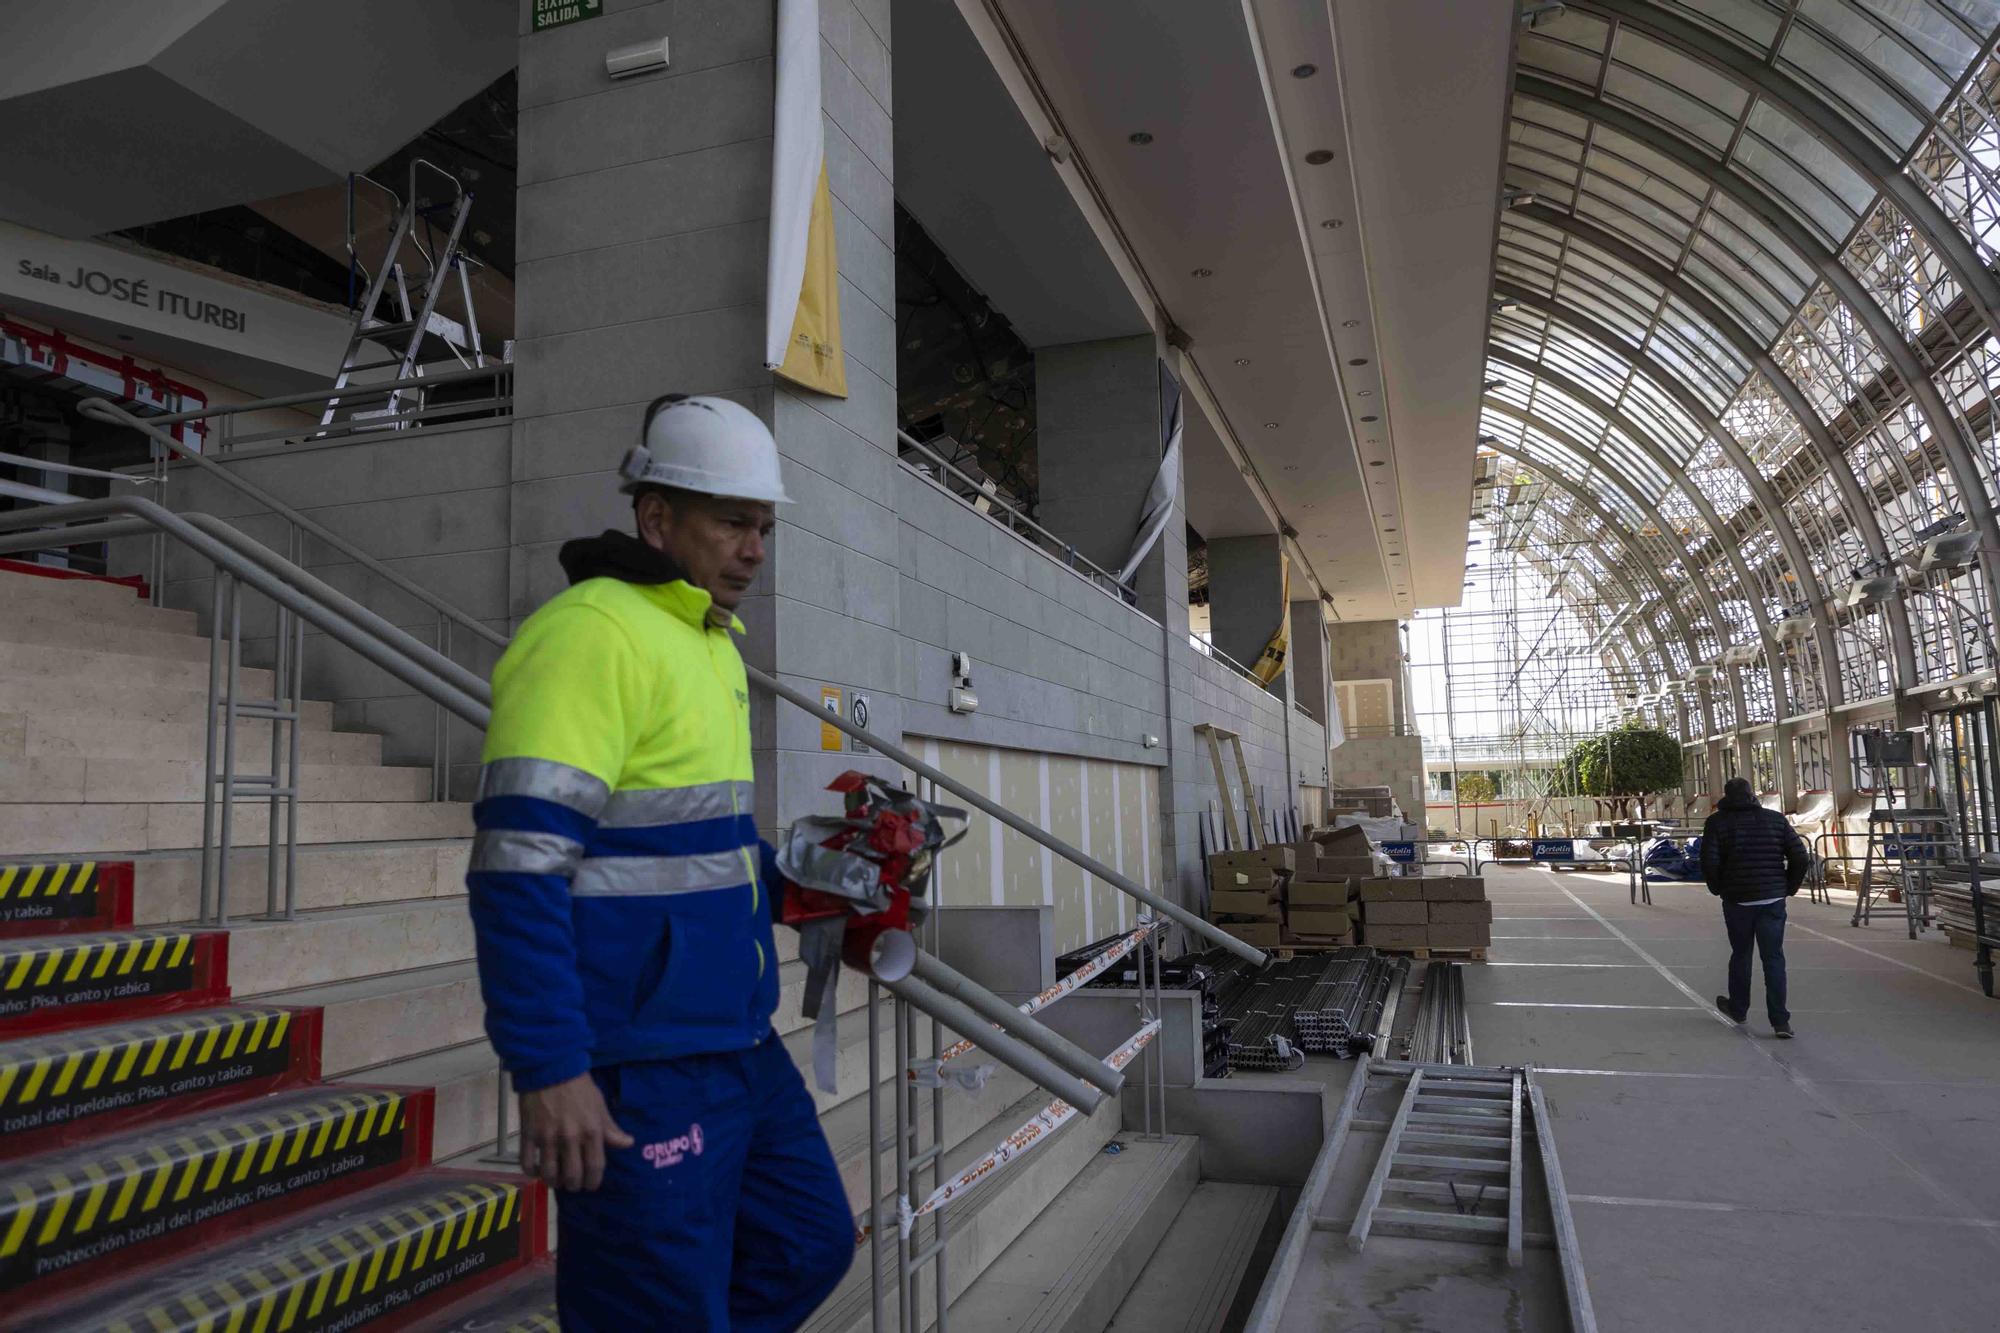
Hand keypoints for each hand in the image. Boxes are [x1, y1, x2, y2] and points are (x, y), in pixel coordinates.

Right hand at [519, 1073, 633, 1191]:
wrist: (551, 1068)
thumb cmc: (579, 1087)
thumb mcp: (600, 1105)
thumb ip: (611, 1129)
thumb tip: (628, 1144)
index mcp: (591, 1132)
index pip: (595, 1168)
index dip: (593, 1182)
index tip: (590, 1185)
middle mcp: (570, 1138)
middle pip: (572, 1176)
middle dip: (574, 1185)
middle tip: (573, 1184)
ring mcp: (547, 1138)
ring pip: (549, 1174)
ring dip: (553, 1181)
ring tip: (555, 1179)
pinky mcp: (528, 1134)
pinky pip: (527, 1163)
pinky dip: (531, 1172)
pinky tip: (536, 1171)